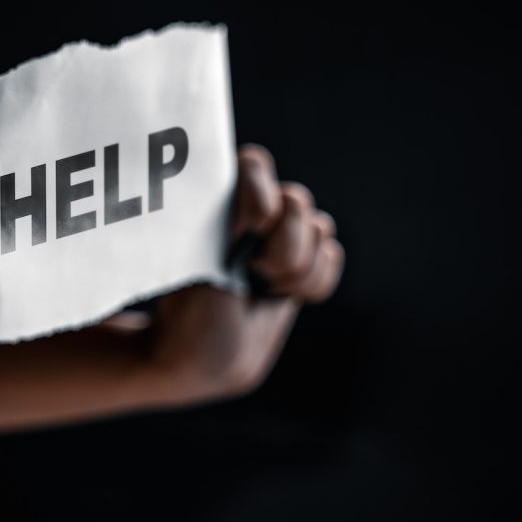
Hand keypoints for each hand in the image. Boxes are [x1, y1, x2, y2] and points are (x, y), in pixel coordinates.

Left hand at [149, 144, 343, 400]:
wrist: (208, 358)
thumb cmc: (189, 310)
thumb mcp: (196, 260)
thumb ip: (229, 215)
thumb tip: (250, 167)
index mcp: (219, 194)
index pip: (255, 164)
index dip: (256, 205)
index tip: (236, 245)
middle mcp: (253, 204)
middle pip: (298, 201)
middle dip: (280, 252)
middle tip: (248, 276)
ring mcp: (282, 232)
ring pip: (321, 229)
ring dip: (293, 273)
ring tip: (260, 288)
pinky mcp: (304, 258)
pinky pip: (332, 256)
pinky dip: (311, 285)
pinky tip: (281, 295)